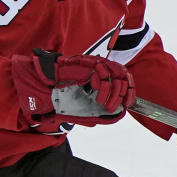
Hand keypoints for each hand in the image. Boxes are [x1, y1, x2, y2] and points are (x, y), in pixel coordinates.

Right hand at [11, 50, 134, 126]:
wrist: (46, 89)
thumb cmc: (65, 97)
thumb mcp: (86, 107)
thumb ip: (101, 110)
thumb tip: (118, 113)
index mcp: (103, 76)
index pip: (124, 77)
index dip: (130, 90)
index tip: (128, 103)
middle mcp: (101, 68)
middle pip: (124, 76)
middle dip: (123, 94)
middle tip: (114, 107)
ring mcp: (94, 64)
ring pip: (115, 76)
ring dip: (113, 94)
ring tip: (104, 104)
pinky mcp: (87, 63)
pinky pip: (102, 74)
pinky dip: (103, 89)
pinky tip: (96, 96)